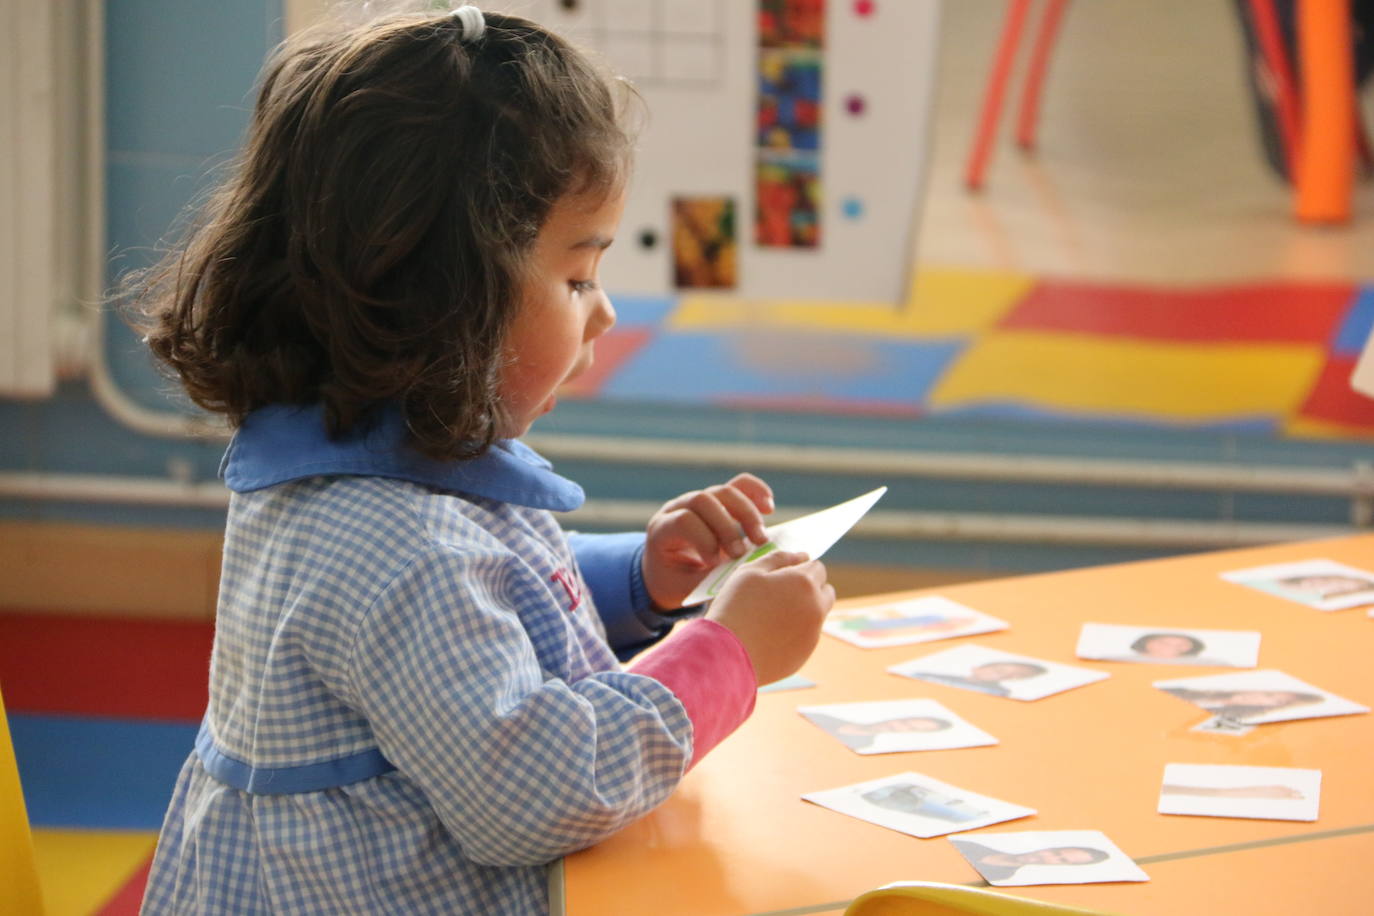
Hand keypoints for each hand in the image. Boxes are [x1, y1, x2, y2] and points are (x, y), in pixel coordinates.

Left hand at [642, 473, 774, 609]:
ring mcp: (699, 499)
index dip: (704, 540)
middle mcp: (678, 507)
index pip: (684, 521)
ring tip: (761, 539)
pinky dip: (756, 492)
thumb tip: (743, 569)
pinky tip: (768, 508)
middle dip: (728, 527)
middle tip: (743, 553)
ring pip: (725, 491)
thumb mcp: (685, 586)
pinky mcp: (719, 499)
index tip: (716, 563)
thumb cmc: (675, 581)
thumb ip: (711, 579)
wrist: (668, 570)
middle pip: (705, 500)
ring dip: (748, 514)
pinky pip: (739, 485)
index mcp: (662, 529)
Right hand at [705, 549, 833, 685]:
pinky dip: (794, 633)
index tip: (781, 576)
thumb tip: (802, 555)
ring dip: (802, 611)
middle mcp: (816, 607)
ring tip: (770, 617)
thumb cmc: (735, 607)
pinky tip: (768, 636)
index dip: (799, 569)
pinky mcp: (805, 654)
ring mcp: (813, 633)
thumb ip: (778, 558)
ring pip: (816, 615)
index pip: (817, 567)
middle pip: (826, 591)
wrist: (727, 655)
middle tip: (779, 594)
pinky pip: (806, 636)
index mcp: (804, 583)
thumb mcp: (750, 572)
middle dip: (810, 589)